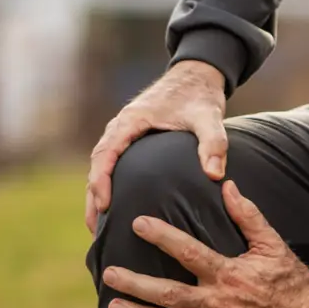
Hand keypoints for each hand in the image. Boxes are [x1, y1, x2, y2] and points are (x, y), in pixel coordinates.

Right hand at [84, 60, 228, 233]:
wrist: (196, 77)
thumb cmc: (200, 97)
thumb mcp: (210, 118)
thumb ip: (214, 144)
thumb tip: (215, 175)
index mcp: (131, 120)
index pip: (106, 153)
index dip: (101, 180)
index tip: (104, 206)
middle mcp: (120, 127)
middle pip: (96, 164)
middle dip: (93, 196)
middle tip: (96, 229)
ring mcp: (122, 133)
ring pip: (99, 165)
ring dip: (95, 194)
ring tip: (99, 228)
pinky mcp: (129, 139)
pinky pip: (111, 163)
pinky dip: (106, 184)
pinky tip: (113, 208)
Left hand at [101, 180, 308, 307]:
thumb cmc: (291, 281)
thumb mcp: (273, 244)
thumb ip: (247, 215)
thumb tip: (227, 186)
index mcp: (230, 274)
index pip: (188, 251)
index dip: (161, 236)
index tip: (137, 223)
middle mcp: (220, 303)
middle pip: (168, 293)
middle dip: (135, 283)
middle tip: (109, 274)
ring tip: (113, 306)